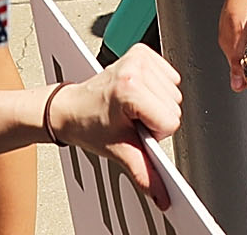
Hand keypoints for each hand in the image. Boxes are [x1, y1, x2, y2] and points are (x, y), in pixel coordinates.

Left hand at [49, 47, 183, 203]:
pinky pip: (171, 78)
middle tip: (132, 119)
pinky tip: (139, 95)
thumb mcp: (118, 150)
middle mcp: (135, 68)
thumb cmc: (89, 125)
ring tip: (132, 107)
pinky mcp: (143, 52)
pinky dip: (158, 89)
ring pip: (175, 93)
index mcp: (129, 90)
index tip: (134, 129)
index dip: (154, 133)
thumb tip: (163, 195)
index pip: (170, 121)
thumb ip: (144, 172)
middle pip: (174, 107)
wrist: (71, 107)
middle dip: (156, 119)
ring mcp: (140, 57)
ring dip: (157, 104)